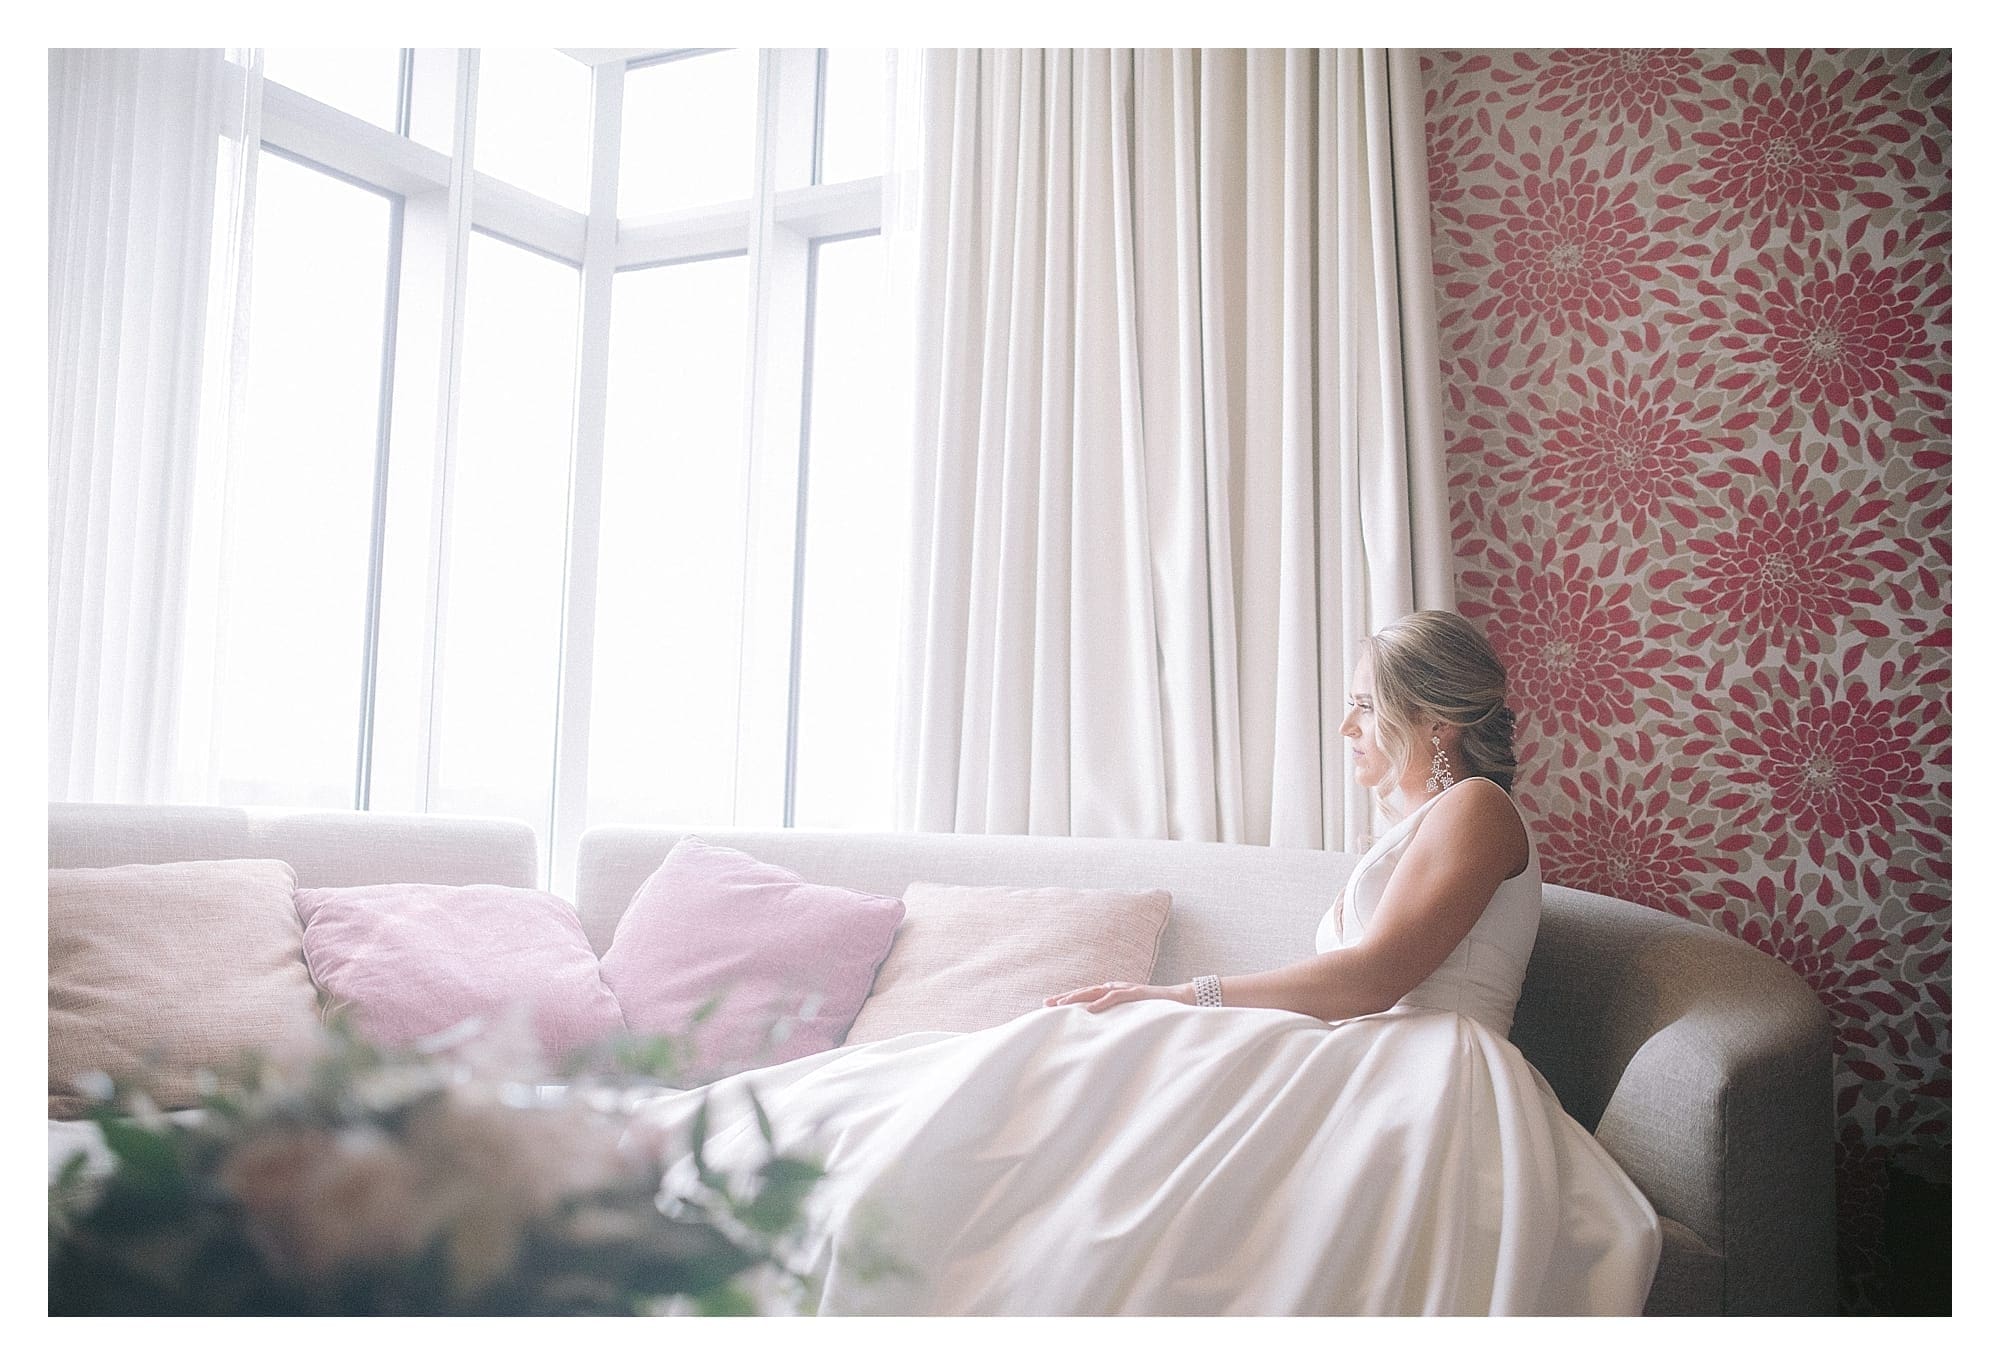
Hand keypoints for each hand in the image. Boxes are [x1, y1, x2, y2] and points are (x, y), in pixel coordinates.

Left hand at [1044, 980, 1194, 1011]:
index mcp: (1111, 993)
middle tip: (1046, 1005)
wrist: (1182, 1000)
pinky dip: (1102, 1002)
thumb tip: (1100, 1035)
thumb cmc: (1154, 1010)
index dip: (1067, 1000)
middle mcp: (1114, 988)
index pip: (1085, 996)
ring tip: (1061, 1005)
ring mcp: (1124, 989)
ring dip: (1077, 997)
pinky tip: (1090, 1009)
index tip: (1047, 1008)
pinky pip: (1116, 997)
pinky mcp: (1136, 993)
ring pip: (1095, 991)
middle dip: (1065, 998)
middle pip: (1084, 991)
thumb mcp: (1131, 1016)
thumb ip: (1116, 1020)